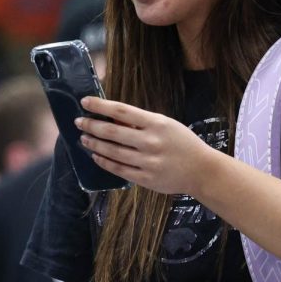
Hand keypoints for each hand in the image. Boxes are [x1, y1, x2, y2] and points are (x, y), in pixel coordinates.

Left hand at [76, 97, 215, 195]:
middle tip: (79, 123)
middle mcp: (150, 142)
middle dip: (91, 126)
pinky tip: (96, 156)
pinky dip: (104, 161)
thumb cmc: (182, 143)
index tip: (85, 102)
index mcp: (156, 123)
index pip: (121, 111)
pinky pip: (118, 169)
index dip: (100, 106)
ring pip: (112, 152)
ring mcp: (147, 162)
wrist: (201, 170)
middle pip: (112, 132)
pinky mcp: (145, 179)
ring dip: (94, 144)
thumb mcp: (166, 124)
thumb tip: (112, 118)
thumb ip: (141, 122)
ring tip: (84, 139)